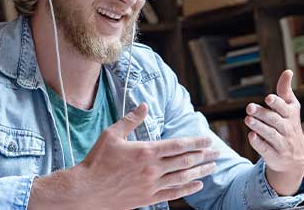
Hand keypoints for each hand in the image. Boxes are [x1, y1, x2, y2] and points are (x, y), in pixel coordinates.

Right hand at [28, 103, 219, 209]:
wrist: (86, 190)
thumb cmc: (97, 161)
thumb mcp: (111, 134)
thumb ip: (131, 120)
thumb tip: (144, 105)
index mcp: (146, 151)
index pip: (178, 145)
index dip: (196, 142)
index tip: (208, 140)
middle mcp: (152, 169)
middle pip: (185, 161)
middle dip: (204, 156)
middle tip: (217, 152)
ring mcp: (152, 185)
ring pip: (182, 177)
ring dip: (200, 172)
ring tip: (212, 167)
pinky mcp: (148, 198)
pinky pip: (173, 194)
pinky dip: (187, 189)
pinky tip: (198, 185)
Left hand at [244, 70, 303, 195]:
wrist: (296, 158)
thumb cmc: (289, 125)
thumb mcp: (290, 108)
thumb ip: (285, 91)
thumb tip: (287, 71)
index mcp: (291, 115)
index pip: (285, 108)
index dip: (277, 103)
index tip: (268, 98)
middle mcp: (288, 129)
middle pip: (275, 121)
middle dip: (263, 114)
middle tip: (249, 107)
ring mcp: (282, 143)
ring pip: (271, 134)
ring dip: (259, 127)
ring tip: (248, 119)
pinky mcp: (274, 155)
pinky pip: (266, 149)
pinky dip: (259, 143)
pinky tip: (251, 136)